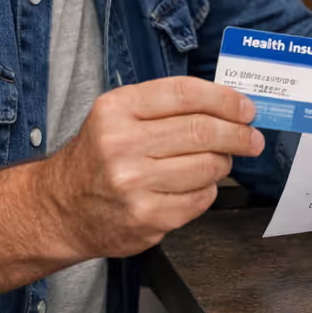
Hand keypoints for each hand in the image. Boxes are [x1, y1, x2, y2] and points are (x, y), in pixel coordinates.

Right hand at [39, 77, 265, 259]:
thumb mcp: (118, 115)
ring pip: (208, 167)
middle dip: (239, 134)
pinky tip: (192, 186)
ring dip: (222, 164)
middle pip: (203, 131)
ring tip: (216, 162)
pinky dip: (207, 191)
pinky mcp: (146, 218)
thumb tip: (231, 106)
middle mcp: (121, 145)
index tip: (246, 108)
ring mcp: (133, 184)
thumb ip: (167, 105)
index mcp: (116, 110)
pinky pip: (200, 199)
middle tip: (252, 138)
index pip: (186, 94)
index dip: (226, 100)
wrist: (60, 209)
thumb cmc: (98, 157)